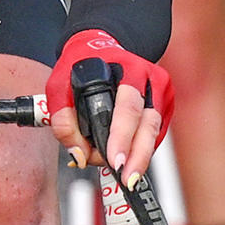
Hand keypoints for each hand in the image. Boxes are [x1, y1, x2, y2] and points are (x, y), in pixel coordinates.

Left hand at [45, 29, 172, 181]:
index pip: (128, 106)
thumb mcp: (59, 84)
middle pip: (148, 122)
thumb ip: (62, 118)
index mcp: (128, 68)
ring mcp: (162, 92)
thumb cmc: (80, 65)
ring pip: (155, 131)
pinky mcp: (165, 105)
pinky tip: (129, 160)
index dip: (122, 136)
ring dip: (138, 156)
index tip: (114, 160)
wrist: (101, 46)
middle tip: (126, 178)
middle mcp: (151, 78)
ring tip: (122, 174)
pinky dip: (142, 148)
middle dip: (137, 155)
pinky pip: (156, 133)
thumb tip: (78, 153)